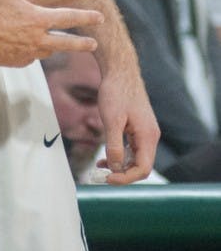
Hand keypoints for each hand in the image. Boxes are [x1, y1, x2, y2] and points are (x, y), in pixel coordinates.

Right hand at [0, 0, 115, 66]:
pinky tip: (33, 50)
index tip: (100, 18)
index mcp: (38, 17)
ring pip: (50, 51)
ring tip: (64, 48)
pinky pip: (32, 57)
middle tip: (95, 44)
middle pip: (66, 42)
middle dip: (82, 43)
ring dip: (60, 49)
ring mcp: (29, 52)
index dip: (85, 17)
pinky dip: (36, 53)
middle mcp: (38, 37)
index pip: (68, 17)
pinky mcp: (19, 61)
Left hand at [95, 66, 159, 184]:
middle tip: (101, 176)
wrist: (120, 71)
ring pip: (136, 158)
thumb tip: (115, 168)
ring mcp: (145, 132)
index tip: (108, 179)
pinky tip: (105, 158)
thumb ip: (114, 146)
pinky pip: (132, 149)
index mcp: (148, 136)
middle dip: (122, 174)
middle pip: (141, 166)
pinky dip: (120, 155)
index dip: (126, 178)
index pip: (143, 169)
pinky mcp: (138, 128)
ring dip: (120, 166)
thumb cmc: (116, 92)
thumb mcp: (112, 120)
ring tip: (100, 167)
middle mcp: (150, 136)